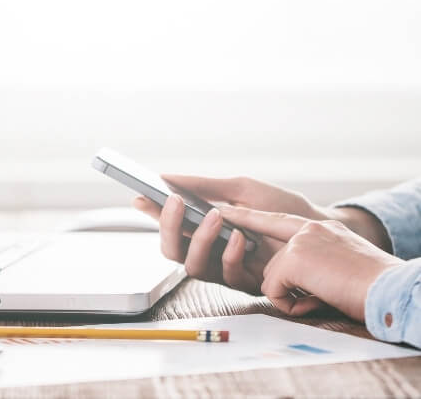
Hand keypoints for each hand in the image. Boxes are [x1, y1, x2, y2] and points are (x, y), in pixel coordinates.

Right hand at [133, 176, 331, 292]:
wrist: (319, 226)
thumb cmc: (280, 205)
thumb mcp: (240, 188)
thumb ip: (204, 186)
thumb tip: (166, 176)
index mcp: (204, 227)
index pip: (170, 224)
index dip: (152, 214)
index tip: (140, 197)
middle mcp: (210, 250)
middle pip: (172, 251)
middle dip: (168, 228)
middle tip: (175, 202)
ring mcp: (227, 268)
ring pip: (193, 267)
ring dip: (199, 241)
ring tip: (214, 216)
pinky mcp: (248, 283)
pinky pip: (227, 276)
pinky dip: (230, 254)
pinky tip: (239, 238)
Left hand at [220, 206, 404, 319]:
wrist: (392, 289)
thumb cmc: (374, 287)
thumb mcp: (342, 264)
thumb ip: (314, 260)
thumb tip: (290, 278)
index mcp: (320, 229)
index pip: (277, 221)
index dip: (250, 218)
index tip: (224, 210)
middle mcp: (308, 229)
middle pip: (272, 262)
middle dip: (285, 286)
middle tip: (319, 293)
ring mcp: (299, 241)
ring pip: (270, 278)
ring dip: (292, 296)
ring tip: (325, 296)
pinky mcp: (293, 258)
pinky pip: (272, 291)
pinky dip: (291, 305)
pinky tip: (317, 301)